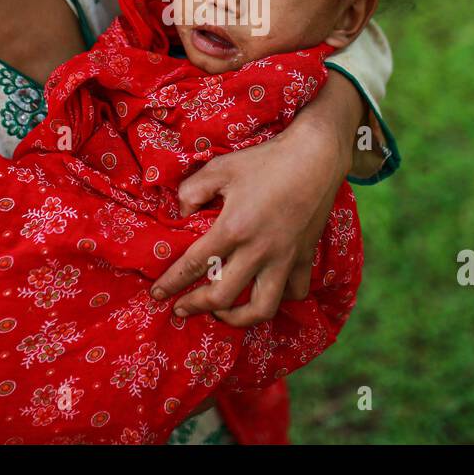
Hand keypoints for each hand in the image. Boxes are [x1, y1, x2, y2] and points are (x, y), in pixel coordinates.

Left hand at [149, 106, 351, 326]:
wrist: (316, 156)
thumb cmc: (265, 160)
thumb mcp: (220, 168)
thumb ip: (191, 191)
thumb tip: (181, 213)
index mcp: (233, 228)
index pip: (193, 265)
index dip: (171, 283)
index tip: (157, 294)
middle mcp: (258, 251)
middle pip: (222, 297)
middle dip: (197, 307)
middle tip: (182, 308)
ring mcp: (285, 258)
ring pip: (263, 308)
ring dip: (238, 318)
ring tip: (224, 313)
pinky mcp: (306, 256)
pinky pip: (295, 291)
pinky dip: (281, 298)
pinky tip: (266, 291)